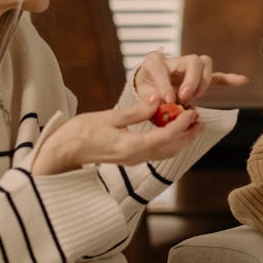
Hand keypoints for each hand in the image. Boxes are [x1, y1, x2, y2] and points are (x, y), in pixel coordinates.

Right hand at [31, 100, 201, 174]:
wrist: (62, 153)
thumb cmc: (79, 133)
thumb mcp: (108, 117)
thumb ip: (136, 112)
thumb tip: (157, 101)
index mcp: (131, 146)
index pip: (165, 136)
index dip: (181, 125)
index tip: (192, 112)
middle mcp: (135, 157)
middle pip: (170, 148)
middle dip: (188, 135)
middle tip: (200, 120)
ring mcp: (132, 160)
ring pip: (165, 153)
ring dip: (181, 140)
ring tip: (191, 126)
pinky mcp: (129, 158)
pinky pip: (155, 152)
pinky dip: (168, 142)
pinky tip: (170, 131)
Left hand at [133, 51, 247, 105]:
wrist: (149, 89)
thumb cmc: (145, 91)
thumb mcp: (140, 95)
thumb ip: (147, 99)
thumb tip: (157, 101)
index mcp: (155, 61)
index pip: (162, 68)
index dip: (164, 85)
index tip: (167, 101)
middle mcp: (174, 60)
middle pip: (192, 60)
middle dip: (191, 80)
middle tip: (185, 98)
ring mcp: (188, 67)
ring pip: (205, 64)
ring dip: (204, 81)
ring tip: (196, 97)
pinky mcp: (199, 77)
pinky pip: (217, 76)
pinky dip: (229, 79)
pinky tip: (243, 80)